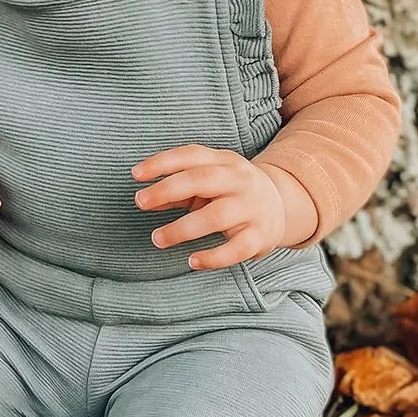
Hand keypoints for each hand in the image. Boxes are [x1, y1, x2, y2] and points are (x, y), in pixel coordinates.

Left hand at [131, 145, 318, 268]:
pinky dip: (213, 257)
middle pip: (202, 180)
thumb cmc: (230, 192)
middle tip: (139, 202)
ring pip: (217, 216)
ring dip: (182, 228)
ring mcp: (253, 208)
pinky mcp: (261, 236)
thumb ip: (178, 191)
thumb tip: (146, 200)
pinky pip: (236, 248)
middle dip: (167, 189)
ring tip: (157, 238)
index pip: (191, 155)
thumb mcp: (208, 183)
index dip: (162, 162)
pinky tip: (192, 261)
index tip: (135, 174)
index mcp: (225, 161)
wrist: (282, 205)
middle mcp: (240, 181)